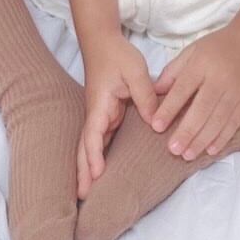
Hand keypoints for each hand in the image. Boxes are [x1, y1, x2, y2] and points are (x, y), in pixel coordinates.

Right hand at [77, 33, 157, 199]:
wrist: (103, 41)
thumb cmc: (118, 55)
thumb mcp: (135, 72)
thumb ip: (146, 97)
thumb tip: (156, 122)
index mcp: (100, 105)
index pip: (93, 135)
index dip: (94, 156)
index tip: (97, 174)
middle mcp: (96, 114)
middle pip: (85, 147)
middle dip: (83, 171)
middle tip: (83, 197)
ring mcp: (100, 115)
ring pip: (91, 146)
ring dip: (88, 167)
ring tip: (88, 193)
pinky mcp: (107, 114)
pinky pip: (100, 139)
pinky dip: (97, 155)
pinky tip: (100, 170)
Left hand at [150, 23, 239, 162]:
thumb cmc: (217, 46)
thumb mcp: (192, 51)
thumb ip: (173, 72)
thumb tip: (154, 93)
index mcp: (202, 63)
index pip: (183, 89)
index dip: (169, 109)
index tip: (156, 126)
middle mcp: (220, 78)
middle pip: (202, 108)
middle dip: (187, 131)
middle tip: (173, 149)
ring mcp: (236, 90)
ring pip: (218, 119)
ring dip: (202, 139)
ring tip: (187, 154)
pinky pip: (235, 122)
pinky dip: (223, 138)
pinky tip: (211, 150)